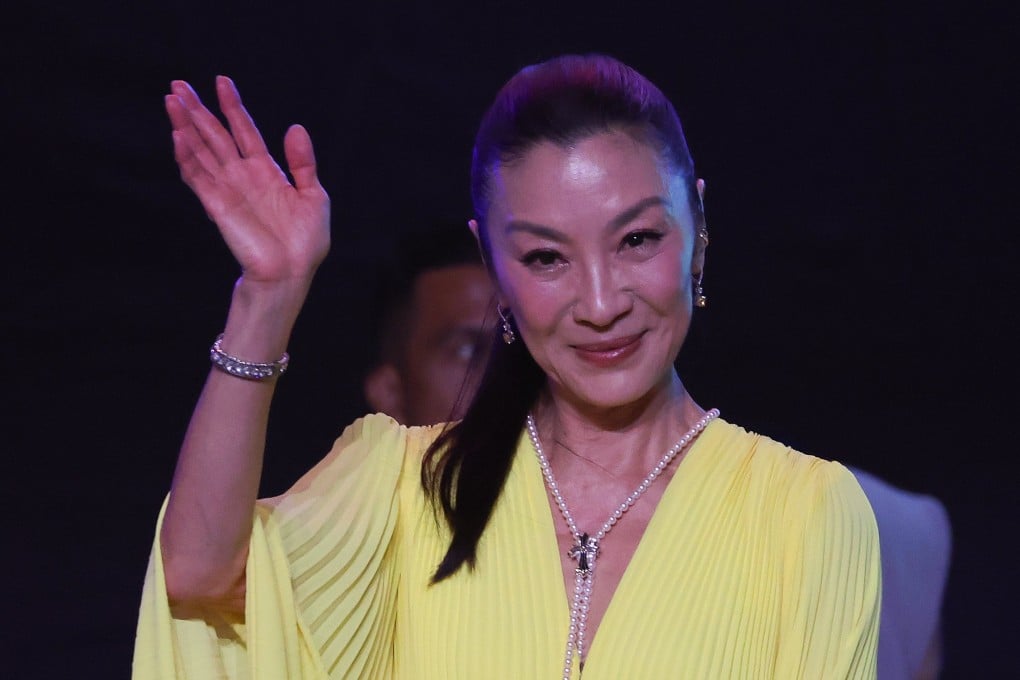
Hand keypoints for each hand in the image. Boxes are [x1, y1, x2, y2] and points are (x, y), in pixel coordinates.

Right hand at [166, 77, 329, 284]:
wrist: (291, 273)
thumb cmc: (305, 242)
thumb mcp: (314, 196)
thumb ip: (303, 163)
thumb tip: (295, 127)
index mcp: (266, 171)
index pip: (244, 131)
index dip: (233, 106)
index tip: (222, 81)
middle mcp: (242, 176)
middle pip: (215, 135)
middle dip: (198, 109)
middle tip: (179, 83)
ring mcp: (227, 189)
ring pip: (200, 151)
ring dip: (185, 126)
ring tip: (172, 100)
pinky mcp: (217, 206)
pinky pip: (197, 177)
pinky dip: (187, 157)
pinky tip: (179, 136)